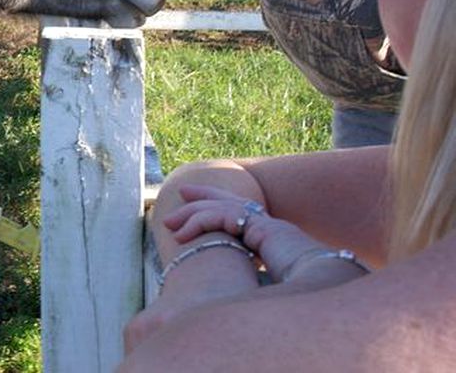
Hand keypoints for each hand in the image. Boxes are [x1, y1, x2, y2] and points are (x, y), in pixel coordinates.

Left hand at [164, 184, 327, 280]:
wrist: (328, 295)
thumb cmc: (301, 298)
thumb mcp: (267, 288)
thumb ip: (248, 281)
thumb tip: (221, 296)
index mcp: (272, 239)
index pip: (240, 216)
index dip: (216, 207)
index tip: (193, 208)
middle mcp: (271, 228)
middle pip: (231, 203)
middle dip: (201, 200)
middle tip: (176, 205)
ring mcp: (269, 226)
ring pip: (222, 208)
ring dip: (192, 214)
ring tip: (170, 226)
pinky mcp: (265, 228)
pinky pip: (225, 217)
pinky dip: (200, 222)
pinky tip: (184, 235)